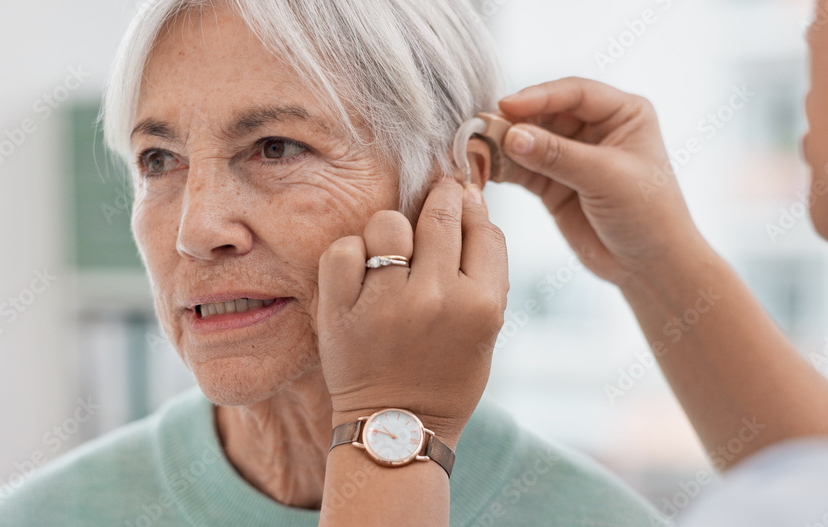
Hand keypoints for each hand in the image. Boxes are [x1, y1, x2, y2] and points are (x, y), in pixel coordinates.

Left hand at [314, 180, 508, 446]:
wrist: (398, 427)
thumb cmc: (447, 374)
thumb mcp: (486, 328)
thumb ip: (484, 270)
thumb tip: (471, 199)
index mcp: (481, 305)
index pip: (484, 230)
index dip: (472, 207)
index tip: (463, 198)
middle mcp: (436, 299)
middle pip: (439, 216)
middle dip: (440, 195)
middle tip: (437, 192)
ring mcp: (385, 304)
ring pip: (388, 223)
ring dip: (391, 229)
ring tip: (394, 248)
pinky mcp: (341, 311)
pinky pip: (343, 249)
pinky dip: (351, 253)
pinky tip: (361, 270)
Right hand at [497, 77, 707, 285]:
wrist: (650, 267)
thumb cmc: (647, 215)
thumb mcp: (606, 178)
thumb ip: (557, 155)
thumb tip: (511, 136)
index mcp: (623, 113)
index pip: (575, 93)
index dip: (540, 97)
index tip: (506, 106)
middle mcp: (596, 129)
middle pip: (545, 113)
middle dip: (515, 122)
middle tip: (482, 129)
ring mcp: (572, 156)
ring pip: (529, 140)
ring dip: (502, 145)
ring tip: (475, 149)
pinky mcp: (553, 183)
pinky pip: (522, 169)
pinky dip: (502, 168)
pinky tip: (482, 169)